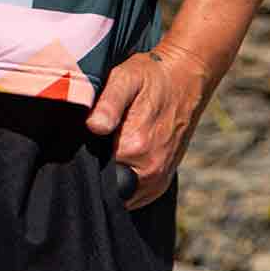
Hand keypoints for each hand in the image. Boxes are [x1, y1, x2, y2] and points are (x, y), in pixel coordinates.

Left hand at [84, 44, 216, 209]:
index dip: (84, 156)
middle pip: (107, 185)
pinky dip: (125, 182)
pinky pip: (135, 195)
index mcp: (135, 147)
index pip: (94, 170)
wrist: (186, 76)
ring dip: (112, 177)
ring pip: (121, 194)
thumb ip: (108, 104)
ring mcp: (158, 179)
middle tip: (97, 142)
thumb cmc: (152, 75)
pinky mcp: (163, 180)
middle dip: (97, 169)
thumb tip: (93, 127)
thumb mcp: (125, 78)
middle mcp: (149, 170)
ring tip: (112, 146)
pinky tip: (121, 158)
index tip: (83, 140)